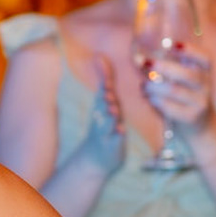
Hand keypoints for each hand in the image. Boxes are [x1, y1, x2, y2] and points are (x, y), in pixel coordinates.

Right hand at [72, 53, 125, 175]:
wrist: (95, 159)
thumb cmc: (104, 126)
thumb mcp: (106, 103)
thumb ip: (106, 82)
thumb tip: (100, 56)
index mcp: (103, 105)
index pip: (104, 87)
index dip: (104, 73)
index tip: (99, 58)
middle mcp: (101, 117)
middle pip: (102, 104)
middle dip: (105, 97)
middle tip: (107, 91)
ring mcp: (105, 132)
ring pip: (107, 122)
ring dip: (110, 116)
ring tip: (113, 110)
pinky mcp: (110, 147)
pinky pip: (114, 141)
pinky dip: (117, 136)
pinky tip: (120, 132)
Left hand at [142, 41, 214, 136]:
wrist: (201, 127)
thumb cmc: (187, 97)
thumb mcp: (187, 81)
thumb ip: (172, 68)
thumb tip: (141, 58)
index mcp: (206, 73)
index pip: (205, 58)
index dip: (190, 50)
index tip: (172, 44)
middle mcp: (206, 86)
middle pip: (187, 74)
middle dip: (163, 67)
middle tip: (145, 63)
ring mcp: (200, 103)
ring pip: (174, 90)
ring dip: (154, 85)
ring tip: (143, 84)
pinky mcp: (191, 117)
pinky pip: (169, 107)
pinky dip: (155, 100)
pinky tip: (148, 97)